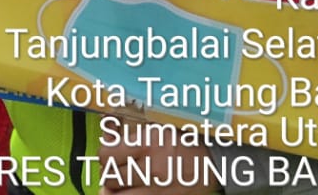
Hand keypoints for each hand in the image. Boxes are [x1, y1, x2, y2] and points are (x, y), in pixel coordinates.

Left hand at [99, 118, 217, 194]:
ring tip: (125, 184)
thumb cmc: (182, 140)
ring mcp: (160, 190)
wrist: (213, 159)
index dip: (104, 156)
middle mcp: (152, 169)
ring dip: (119, 191)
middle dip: (110, 175)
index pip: (105, 156)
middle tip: (118, 171)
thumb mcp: (154, 128)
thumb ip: (127, 133)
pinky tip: (138, 190)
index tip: (109, 155)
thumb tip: (106, 132)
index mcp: (147, 145)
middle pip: (110, 179)